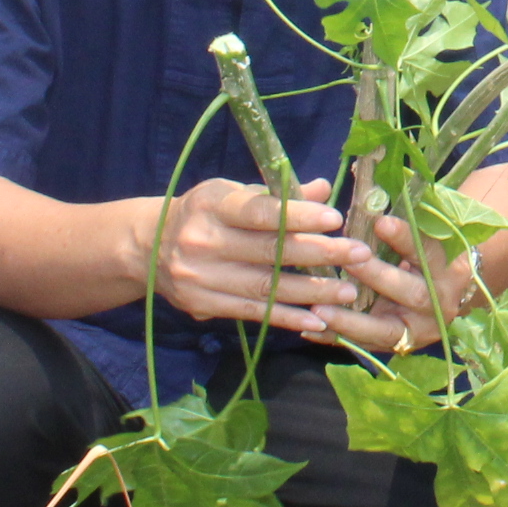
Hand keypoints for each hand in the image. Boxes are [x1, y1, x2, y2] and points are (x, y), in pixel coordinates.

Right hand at [153, 178, 370, 334]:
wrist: (147, 246)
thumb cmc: (205, 213)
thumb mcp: (233, 193)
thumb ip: (277, 195)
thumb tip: (323, 187)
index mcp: (211, 204)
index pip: (259, 211)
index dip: (298, 216)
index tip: (335, 219)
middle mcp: (202, 241)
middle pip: (269, 251)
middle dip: (319, 253)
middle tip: (360, 255)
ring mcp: (200, 277)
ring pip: (265, 287)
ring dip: (311, 291)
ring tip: (348, 291)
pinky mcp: (202, 305)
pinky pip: (253, 312)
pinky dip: (287, 316)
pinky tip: (318, 319)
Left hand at [314, 208, 493, 353]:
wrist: (448, 296)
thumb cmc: (428, 255)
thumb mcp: (426, 234)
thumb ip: (405, 217)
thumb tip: (366, 182)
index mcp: (449, 269)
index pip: (429, 252)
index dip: (405, 238)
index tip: (380, 221)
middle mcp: (439, 304)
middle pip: (412, 293)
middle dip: (379, 278)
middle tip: (349, 263)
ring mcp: (418, 331)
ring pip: (386, 330)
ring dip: (350, 320)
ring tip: (318, 307)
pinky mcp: (396, 347)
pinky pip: (364, 346)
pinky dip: (336, 337)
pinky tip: (308, 329)